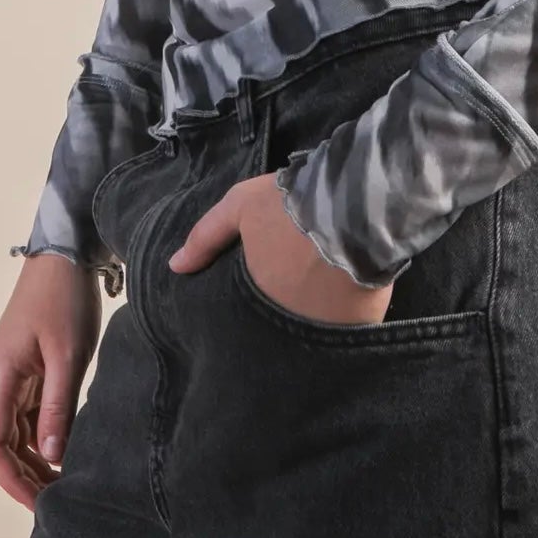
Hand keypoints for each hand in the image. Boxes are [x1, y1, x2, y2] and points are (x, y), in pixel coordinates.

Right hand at [0, 253, 101, 509]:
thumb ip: (58, 406)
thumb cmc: (63, 297)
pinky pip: (24, 416)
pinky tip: (61, 452)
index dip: (11, 479)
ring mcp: (6, 377)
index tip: (38, 503)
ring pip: (11, 434)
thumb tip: (51, 455)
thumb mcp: (68, 354)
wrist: (64, 255)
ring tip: (60, 485)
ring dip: (31, 460)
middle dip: (23, 476)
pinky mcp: (22, 371)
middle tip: (56, 501)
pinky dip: (39, 438)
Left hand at [168, 171, 394, 325]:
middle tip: (287, 302)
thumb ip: (207, 235)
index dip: (246, 311)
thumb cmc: (292, 204)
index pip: (241, 318)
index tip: (249, 305)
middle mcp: (288, 321)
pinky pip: (349, 332)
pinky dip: (346, 322)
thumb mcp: (242, 205)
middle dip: (278, 322)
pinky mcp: (363, 326)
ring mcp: (327, 329)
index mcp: (257, 294)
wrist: (356, 203)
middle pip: (277, 330)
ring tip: (319, 304)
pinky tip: (350, 304)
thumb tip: (175, 266)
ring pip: (313, 335)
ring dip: (313, 323)